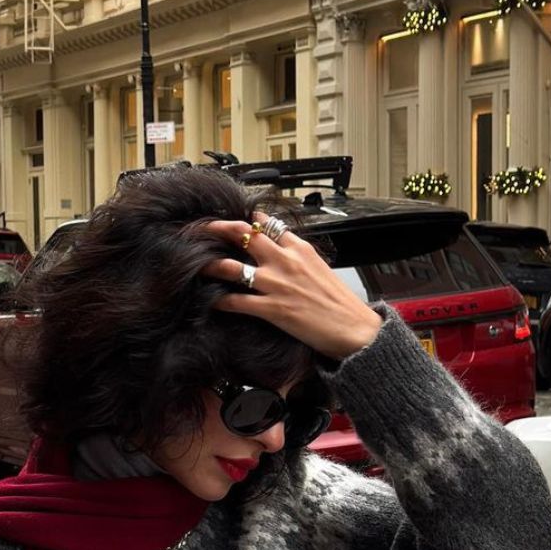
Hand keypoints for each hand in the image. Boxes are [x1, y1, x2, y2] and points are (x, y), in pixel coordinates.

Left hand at [201, 213, 382, 359]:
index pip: (266, 223)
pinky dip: (220, 301)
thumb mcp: (320, 269)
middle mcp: (285, 261)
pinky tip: (211, 301)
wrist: (354, 328)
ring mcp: (277, 284)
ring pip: (232, 267)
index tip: (232, 222)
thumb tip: (285, 253)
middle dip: (219, 229)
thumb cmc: (340, 303)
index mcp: (299, 248)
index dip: (246, 221)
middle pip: (244, 235)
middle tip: (202, 231)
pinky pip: (236, 301)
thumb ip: (299, 258)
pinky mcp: (273, 309)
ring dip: (210, 265)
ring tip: (197, 265)